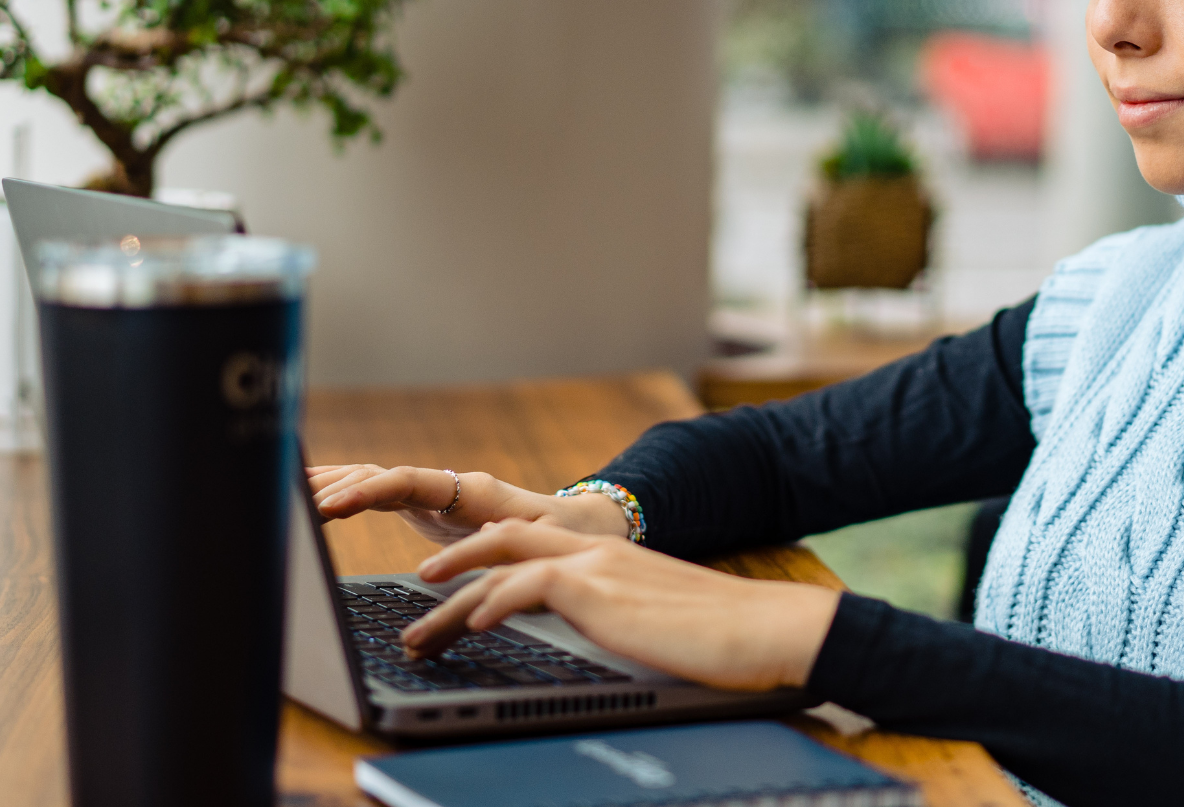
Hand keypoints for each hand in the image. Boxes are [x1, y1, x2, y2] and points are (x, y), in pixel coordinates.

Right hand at [306, 464, 627, 546]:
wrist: (573, 527)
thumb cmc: (560, 536)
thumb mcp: (540, 542)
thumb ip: (511, 538)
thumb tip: (484, 534)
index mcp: (467, 489)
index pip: (405, 482)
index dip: (366, 491)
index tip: (331, 505)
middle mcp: (442, 484)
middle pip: (377, 475)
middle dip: (333, 485)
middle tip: (287, 501)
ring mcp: (430, 494)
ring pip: (370, 480)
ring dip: (329, 485)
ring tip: (283, 493)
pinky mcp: (423, 508)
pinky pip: (375, 494)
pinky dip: (343, 494)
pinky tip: (311, 501)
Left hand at [400, 519, 839, 691]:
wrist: (765, 627)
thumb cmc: (724, 637)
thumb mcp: (653, 623)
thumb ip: (617, 619)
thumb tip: (598, 640)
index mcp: (609, 557)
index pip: (532, 548)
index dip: (487, 564)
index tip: (454, 592)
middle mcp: (596, 550)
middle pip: (504, 542)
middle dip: (453, 566)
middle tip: (418, 595)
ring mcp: (596, 564)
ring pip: (501, 564)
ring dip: (453, 600)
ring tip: (421, 630)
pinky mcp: (598, 587)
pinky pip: (526, 584)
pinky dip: (491, 602)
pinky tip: (472, 626)